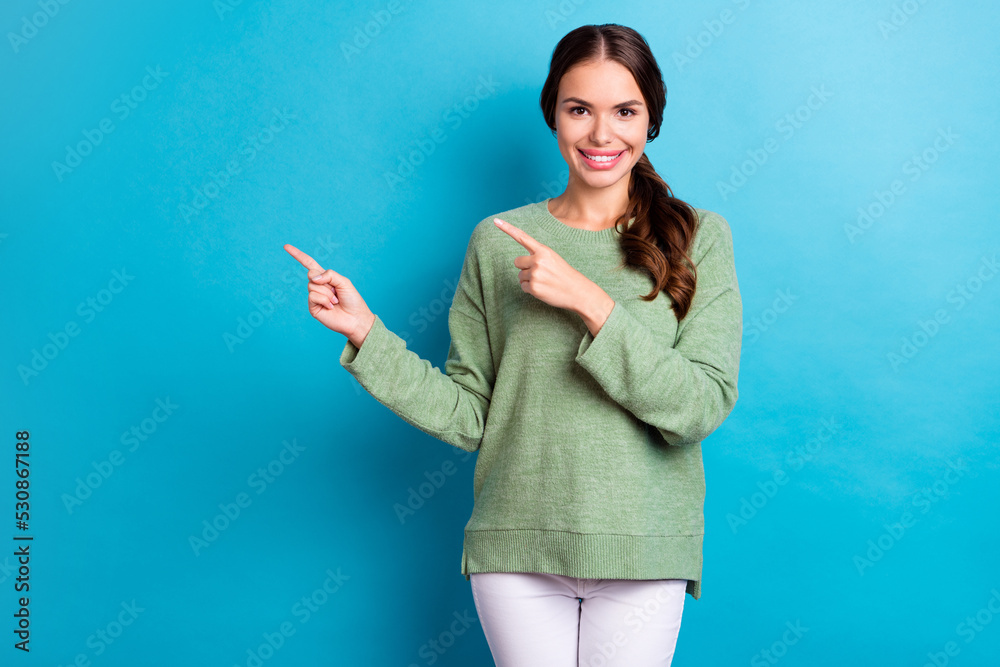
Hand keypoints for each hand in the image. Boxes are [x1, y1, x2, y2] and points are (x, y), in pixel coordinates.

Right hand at [284, 243, 375, 346]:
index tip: (286, 246)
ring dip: (327, 293)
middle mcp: (317, 286)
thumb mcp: (344, 281)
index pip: (308, 263)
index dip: (298, 255)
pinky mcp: (312, 307)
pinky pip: (313, 296)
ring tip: (335, 301)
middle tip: (336, 291)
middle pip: (311, 274)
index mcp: (325, 277)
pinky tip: (331, 307)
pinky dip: (324, 300)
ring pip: (312, 286)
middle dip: (325, 281)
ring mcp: (314, 297)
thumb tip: (312, 278)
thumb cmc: (352, 300)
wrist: (355, 318)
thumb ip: (330, 274)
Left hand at [493, 218, 614, 333]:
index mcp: (543, 250)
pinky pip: (523, 287)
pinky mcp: (533, 287)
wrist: (578, 291)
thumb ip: (537, 256)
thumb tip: (520, 263)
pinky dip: (530, 290)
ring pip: (520, 276)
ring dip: (529, 280)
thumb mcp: (553, 259)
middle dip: (524, 268)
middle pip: (517, 262)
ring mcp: (535, 274)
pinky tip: (543, 289)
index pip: (522, 237)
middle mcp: (537, 260)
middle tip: (540, 273)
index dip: (507, 228)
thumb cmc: (564, 275)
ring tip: (544, 282)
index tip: (495, 221)